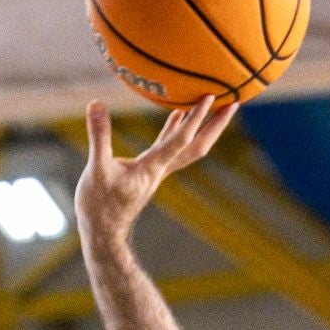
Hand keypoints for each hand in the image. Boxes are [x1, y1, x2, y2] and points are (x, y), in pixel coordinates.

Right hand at [74, 96, 237, 246]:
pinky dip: (176, 129)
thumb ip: (98, 136)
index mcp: (152, 168)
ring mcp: (157, 171)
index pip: (181, 140)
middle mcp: (161, 169)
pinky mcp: (148, 171)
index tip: (210, 97)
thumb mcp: (96, 169)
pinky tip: (176, 114)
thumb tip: (95, 103)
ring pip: (187, 146)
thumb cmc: (99, 206)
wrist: (103, 232)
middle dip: (216, 125)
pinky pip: (170, 146)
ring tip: (214, 103)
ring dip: (202, 125)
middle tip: (234, 102)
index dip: (195, 118)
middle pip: (198, 145)